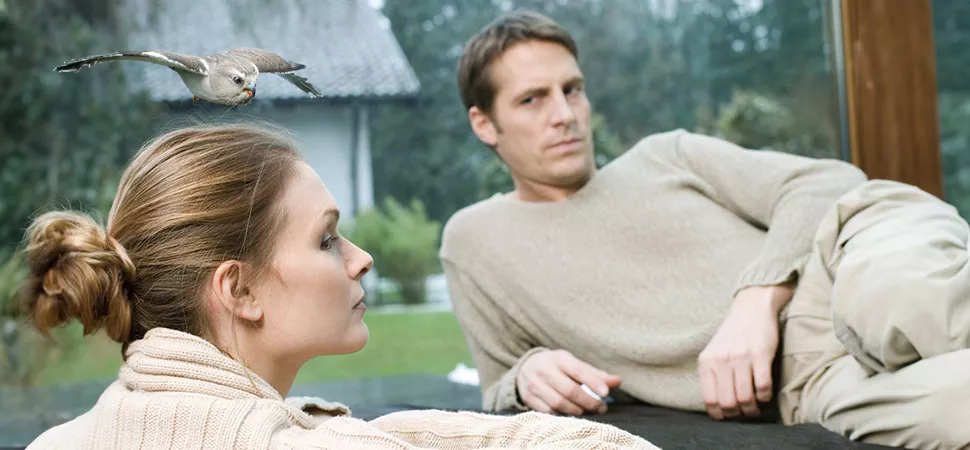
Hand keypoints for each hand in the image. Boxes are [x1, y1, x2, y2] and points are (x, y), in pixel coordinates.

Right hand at [516, 349, 621, 415]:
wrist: (526, 366)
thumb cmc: (557, 366)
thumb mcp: (573, 364)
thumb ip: (595, 374)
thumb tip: (617, 382)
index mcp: (559, 358)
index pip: (578, 370)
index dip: (593, 382)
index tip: (606, 393)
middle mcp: (544, 370)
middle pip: (569, 390)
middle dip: (588, 402)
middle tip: (601, 407)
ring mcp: (534, 385)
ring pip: (559, 403)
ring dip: (577, 410)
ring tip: (587, 411)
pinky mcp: (528, 397)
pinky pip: (548, 412)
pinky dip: (562, 415)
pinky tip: (571, 413)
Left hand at [697, 284, 790, 420]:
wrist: (751, 307)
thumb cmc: (733, 334)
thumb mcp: (714, 352)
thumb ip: (712, 374)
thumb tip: (717, 405)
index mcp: (706, 362)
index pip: (709, 399)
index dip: (719, 414)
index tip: (728, 416)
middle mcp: (721, 360)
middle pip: (728, 403)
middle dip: (737, 414)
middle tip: (745, 412)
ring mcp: (741, 357)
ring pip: (745, 398)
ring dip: (753, 409)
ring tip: (756, 407)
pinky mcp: (761, 354)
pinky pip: (763, 386)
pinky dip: (765, 396)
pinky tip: (765, 393)